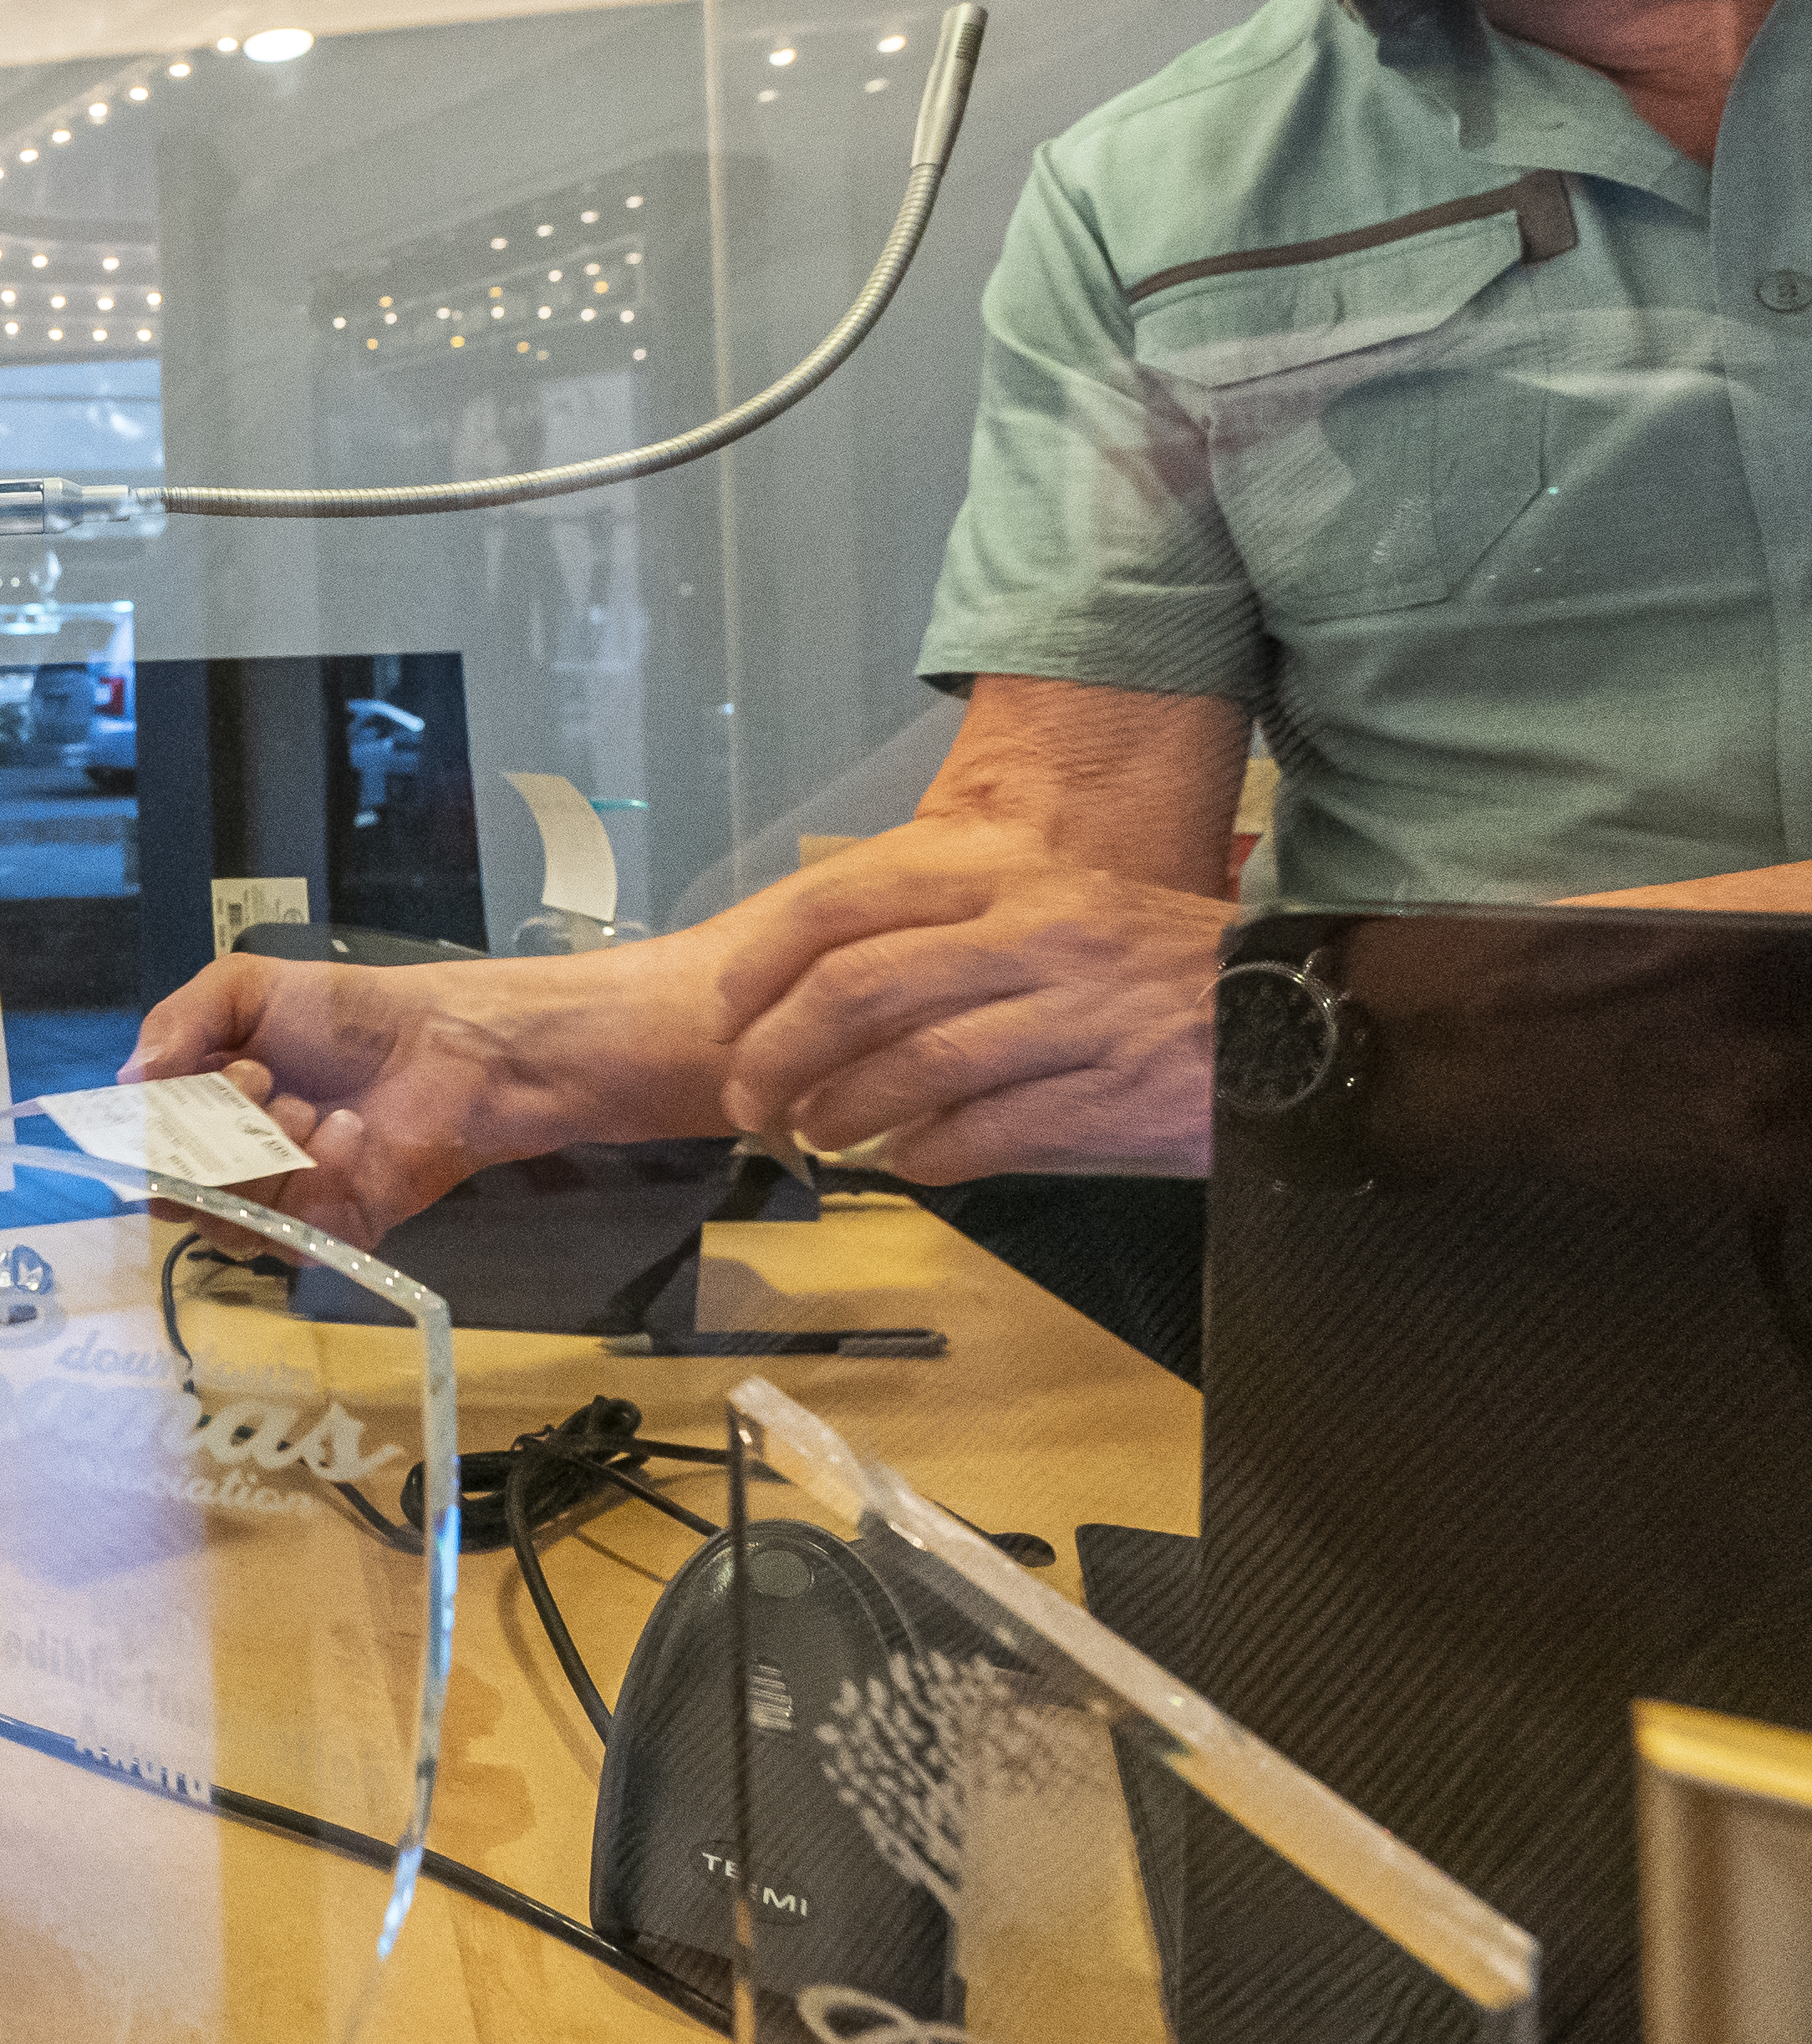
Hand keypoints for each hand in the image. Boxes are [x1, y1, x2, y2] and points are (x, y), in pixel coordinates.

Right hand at [122, 952, 563, 1247]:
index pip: (139, 1150)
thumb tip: (127, 1079)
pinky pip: (293, 1232)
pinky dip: (320, 1175)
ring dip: (269, 1153)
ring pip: (226, 1222)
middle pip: (174, 1195)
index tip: (188, 1084)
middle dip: (216, 1133)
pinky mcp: (328, 1232)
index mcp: (197, 1109)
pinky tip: (350, 1132)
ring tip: (313, 1104)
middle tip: (265, 1077)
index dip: (151, 1130)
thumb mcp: (245, 987)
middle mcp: (228, 1163)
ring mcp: (277, 1202)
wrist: (447, 1045)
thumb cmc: (348, 1012)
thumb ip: (175, 1022)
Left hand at [708, 820, 1226, 1182]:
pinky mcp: (1111, 1099)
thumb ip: (958, 933)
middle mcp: (1040, 936)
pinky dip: (922, 1155)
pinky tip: (903, 1164)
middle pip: (859, 989)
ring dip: (838, 1111)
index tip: (726, 1008)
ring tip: (812, 1134)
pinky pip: (982, 1133)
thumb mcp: (1064, 913)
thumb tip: (834, 990)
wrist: (1316, 1020)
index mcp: (1016, 879)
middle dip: (777, 1051)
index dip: (765, 959)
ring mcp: (1078, 1017)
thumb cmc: (1166, 972)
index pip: (851, 902)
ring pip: (910, 1066)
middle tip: (749, 1097)